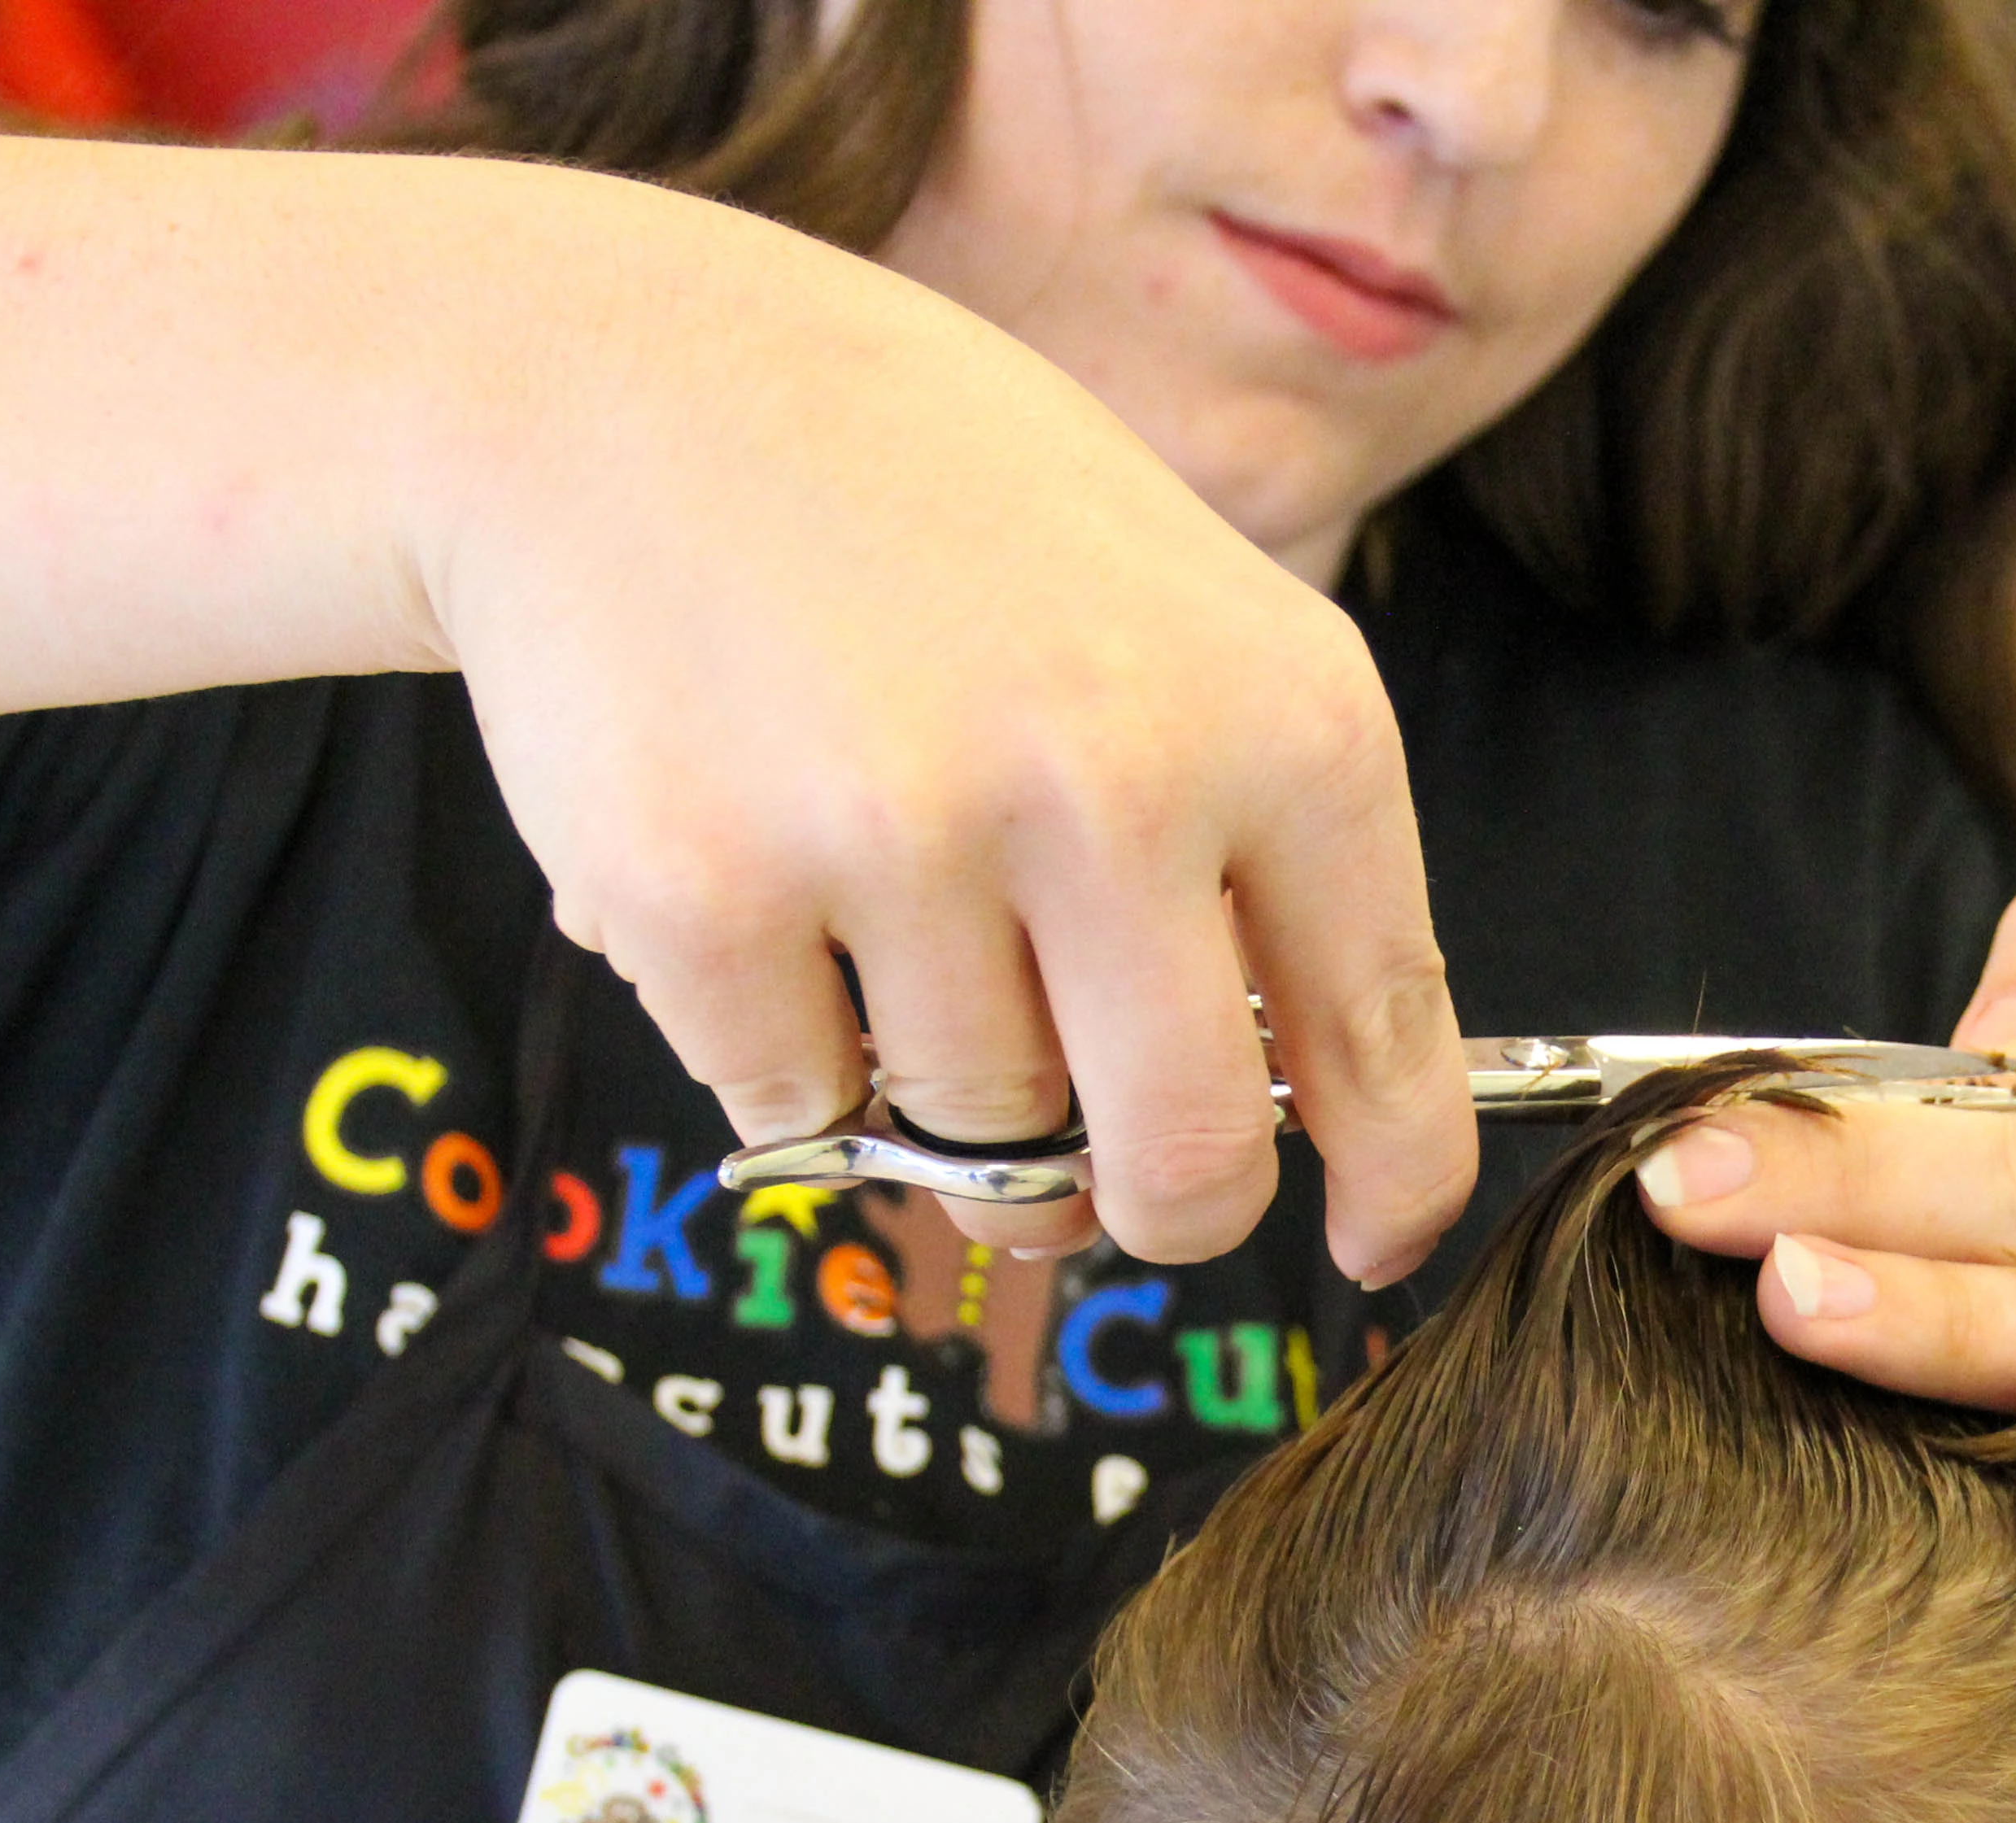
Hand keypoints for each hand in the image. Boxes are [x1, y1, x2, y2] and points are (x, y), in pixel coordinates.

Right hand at [429, 186, 1471, 1279]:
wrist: (625, 388)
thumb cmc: (934, 518)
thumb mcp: (1182, 619)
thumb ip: (1263, 851)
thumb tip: (1323, 1116)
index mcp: (1279, 714)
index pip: (1385, 1036)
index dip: (1390, 1180)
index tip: (1373, 1241)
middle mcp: (1114, 781)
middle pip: (1184, 1164)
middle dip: (1157, 1207)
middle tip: (1113, 1181)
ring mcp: (903, 841)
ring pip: (984, 1147)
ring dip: (950, 1095)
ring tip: (897, 918)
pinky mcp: (707, 902)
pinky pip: (800, 1115)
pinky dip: (790, 1056)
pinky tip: (771, 888)